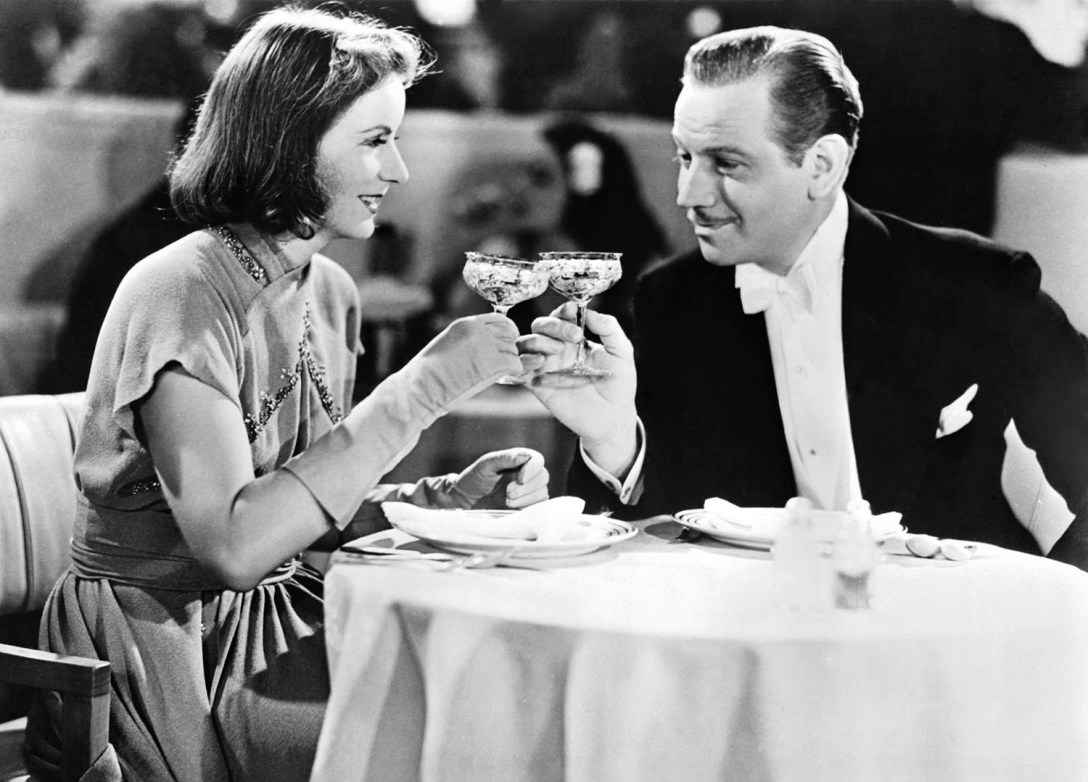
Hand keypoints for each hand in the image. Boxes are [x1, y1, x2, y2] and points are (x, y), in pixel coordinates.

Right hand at [402, 313, 529, 415]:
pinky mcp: (492, 364)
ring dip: (509, 362)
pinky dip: (513, 372)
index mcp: (467, 323)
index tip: (505, 345)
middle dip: (509, 348)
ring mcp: (486, 345)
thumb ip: (469, 339)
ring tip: (499, 373)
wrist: (421, 387)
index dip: (507, 332)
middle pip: (510, 334)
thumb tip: (486, 343)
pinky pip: (515, 364)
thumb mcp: (448, 343)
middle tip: (504, 362)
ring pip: (513, 350)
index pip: (500, 320)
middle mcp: (479, 330)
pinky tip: (503, 378)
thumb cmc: (429, 372)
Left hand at [452, 448, 549, 508]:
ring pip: (542, 493)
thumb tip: (524, 456)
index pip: (538, 460)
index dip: (533, 469)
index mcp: (518, 460)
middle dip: (527, 487)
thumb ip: (504, 458)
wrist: (465, 502)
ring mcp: (527, 491)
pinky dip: (526, 508)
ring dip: (525, 499)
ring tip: (507, 502)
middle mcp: (526, 474)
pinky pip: (537, 507)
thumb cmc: (473, 479)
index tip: (520, 479)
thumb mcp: (485, 464)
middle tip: (508, 493)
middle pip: (543, 476)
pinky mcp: (526, 506)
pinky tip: (511, 508)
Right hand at [517, 303, 638, 474]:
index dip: (564, 310)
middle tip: (574, 336)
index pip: (561, 316)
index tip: (574, 310)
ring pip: (525, 344)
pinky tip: (540, 362)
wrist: (613, 417)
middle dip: (554, 325)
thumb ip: (609, 329)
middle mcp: (558, 349)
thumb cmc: (618, 384)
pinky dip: (523, 362)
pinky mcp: (538, 385)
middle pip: (540, 326)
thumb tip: (590, 312)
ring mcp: (547, 367)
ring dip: (537, 341)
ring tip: (557, 350)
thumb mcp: (621, 352)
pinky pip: (519, 370)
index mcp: (575, 338)